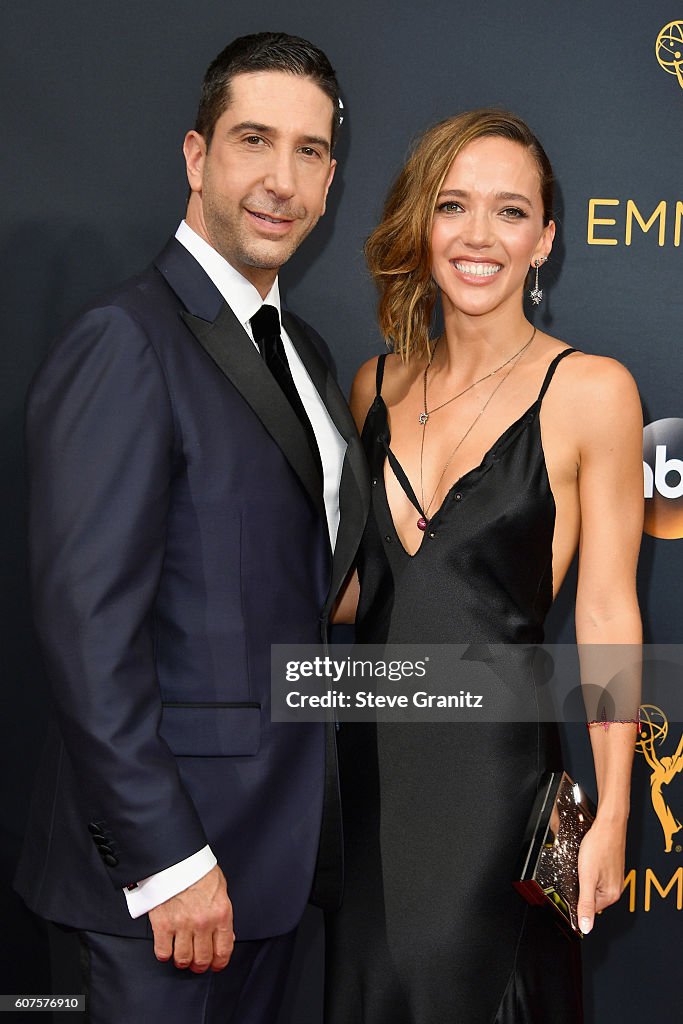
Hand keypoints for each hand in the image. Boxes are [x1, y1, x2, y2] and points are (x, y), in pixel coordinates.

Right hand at [148, 864, 233, 971]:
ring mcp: (181, 925)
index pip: (223, 951)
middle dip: (200, 965)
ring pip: (182, 959)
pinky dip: (164, 954)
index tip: (215, 964)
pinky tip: (167, 946)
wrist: (175, 857)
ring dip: (182, 960)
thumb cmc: (198, 870)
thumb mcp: (221, 888)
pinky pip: (163, 952)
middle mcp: (202, 923)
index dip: (219, 963)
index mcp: (221, 913)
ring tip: (182, 954)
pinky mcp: (162, 924)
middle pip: (202, 959)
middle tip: (196, 962)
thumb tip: (226, 936)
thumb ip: (223, 914)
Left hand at [576, 817, 626, 935]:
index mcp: (611, 895)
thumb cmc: (599, 846)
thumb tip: (586, 927)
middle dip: (581, 888)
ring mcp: (615, 878)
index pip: (590, 909)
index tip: (570, 888)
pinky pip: (597, 877)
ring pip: (594, 886)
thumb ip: (585, 903)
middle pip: (592, 898)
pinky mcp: (612, 868)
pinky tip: (587, 861)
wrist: (608, 824)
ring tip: (582, 865)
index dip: (577, 900)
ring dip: (585, 879)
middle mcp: (616, 888)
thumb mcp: (587, 877)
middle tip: (576, 873)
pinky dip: (590, 872)